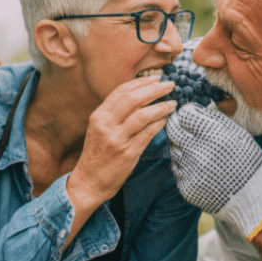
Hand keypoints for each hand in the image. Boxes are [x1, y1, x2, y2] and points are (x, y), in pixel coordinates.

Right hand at [66, 77, 177, 208]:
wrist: (89, 182)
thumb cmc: (97, 154)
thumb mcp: (99, 129)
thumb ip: (115, 113)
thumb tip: (141, 96)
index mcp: (99, 116)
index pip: (121, 91)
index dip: (141, 82)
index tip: (156, 78)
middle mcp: (106, 125)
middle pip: (133, 99)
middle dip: (154, 89)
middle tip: (169, 85)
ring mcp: (117, 139)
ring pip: (142, 115)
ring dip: (161, 106)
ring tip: (172, 103)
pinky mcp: (128, 153)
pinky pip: (147, 134)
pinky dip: (159, 124)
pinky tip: (166, 119)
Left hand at [166, 103, 261, 241]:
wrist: (253, 201)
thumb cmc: (249, 164)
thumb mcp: (239, 135)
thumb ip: (214, 119)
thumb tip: (192, 108)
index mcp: (214, 135)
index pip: (185, 115)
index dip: (186, 113)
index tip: (189, 115)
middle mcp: (199, 152)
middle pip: (173, 130)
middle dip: (176, 125)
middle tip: (182, 126)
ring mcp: (190, 171)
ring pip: (174, 149)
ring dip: (181, 146)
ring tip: (198, 151)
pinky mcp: (186, 188)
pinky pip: (177, 168)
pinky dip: (185, 165)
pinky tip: (200, 168)